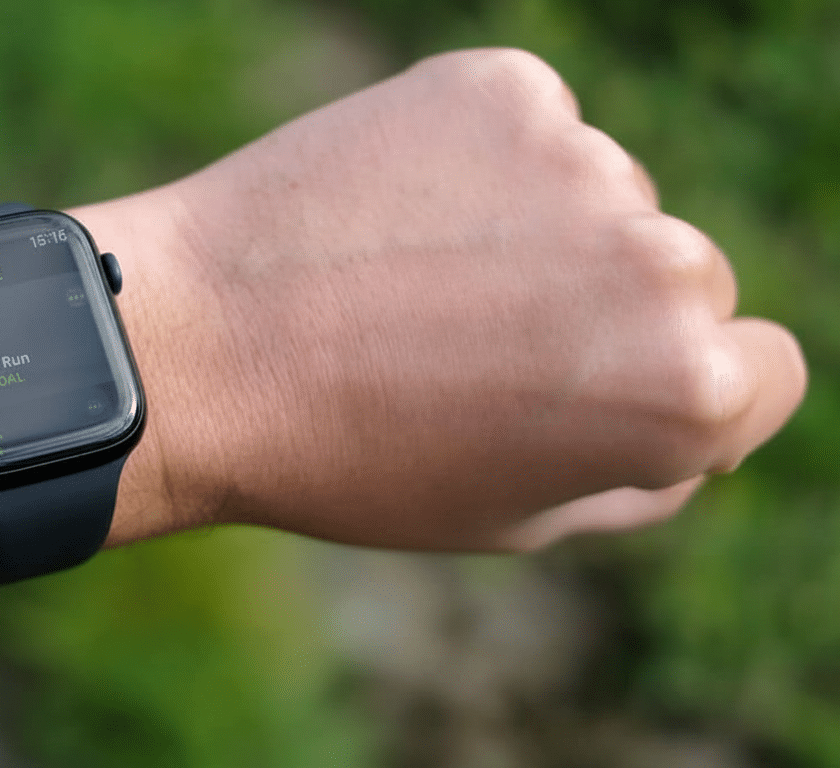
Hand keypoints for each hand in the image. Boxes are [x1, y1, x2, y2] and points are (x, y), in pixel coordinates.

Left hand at [93, 48, 806, 550]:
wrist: (194, 350)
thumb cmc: (350, 459)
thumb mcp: (516, 516)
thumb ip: (641, 470)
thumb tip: (694, 419)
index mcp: (685, 388)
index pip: (762, 371)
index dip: (674, 391)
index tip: (588, 392)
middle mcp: (662, 262)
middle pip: (687, 276)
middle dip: (607, 308)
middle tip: (474, 343)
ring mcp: (581, 160)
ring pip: (600, 195)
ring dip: (536, 229)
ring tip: (411, 282)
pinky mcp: (502, 86)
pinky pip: (527, 127)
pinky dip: (476, 162)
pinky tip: (391, 215)